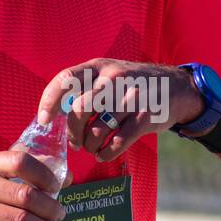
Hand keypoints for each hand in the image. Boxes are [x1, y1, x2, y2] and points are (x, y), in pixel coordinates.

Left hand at [36, 58, 205, 161]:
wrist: (176, 87)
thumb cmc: (133, 84)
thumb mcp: (109, 73)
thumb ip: (85, 87)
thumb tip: (56, 114)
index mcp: (99, 67)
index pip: (66, 80)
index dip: (50, 101)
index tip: (44, 120)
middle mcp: (114, 79)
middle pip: (79, 109)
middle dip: (73, 132)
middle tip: (76, 142)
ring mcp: (131, 98)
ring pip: (98, 129)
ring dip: (90, 145)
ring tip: (92, 148)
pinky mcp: (145, 117)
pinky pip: (118, 142)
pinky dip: (106, 153)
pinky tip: (104, 153)